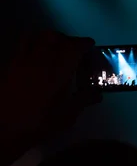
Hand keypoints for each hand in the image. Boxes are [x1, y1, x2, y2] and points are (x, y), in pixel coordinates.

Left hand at [0, 31, 98, 164]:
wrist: (4, 129)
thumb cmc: (40, 123)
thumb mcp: (67, 115)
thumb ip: (83, 100)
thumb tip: (97, 94)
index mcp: (58, 68)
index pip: (74, 46)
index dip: (84, 43)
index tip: (90, 45)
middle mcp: (41, 58)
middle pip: (54, 36)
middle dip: (66, 39)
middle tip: (72, 49)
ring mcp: (22, 60)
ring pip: (35, 36)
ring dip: (47, 38)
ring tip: (52, 49)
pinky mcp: (9, 65)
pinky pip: (20, 46)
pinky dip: (31, 45)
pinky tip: (34, 59)